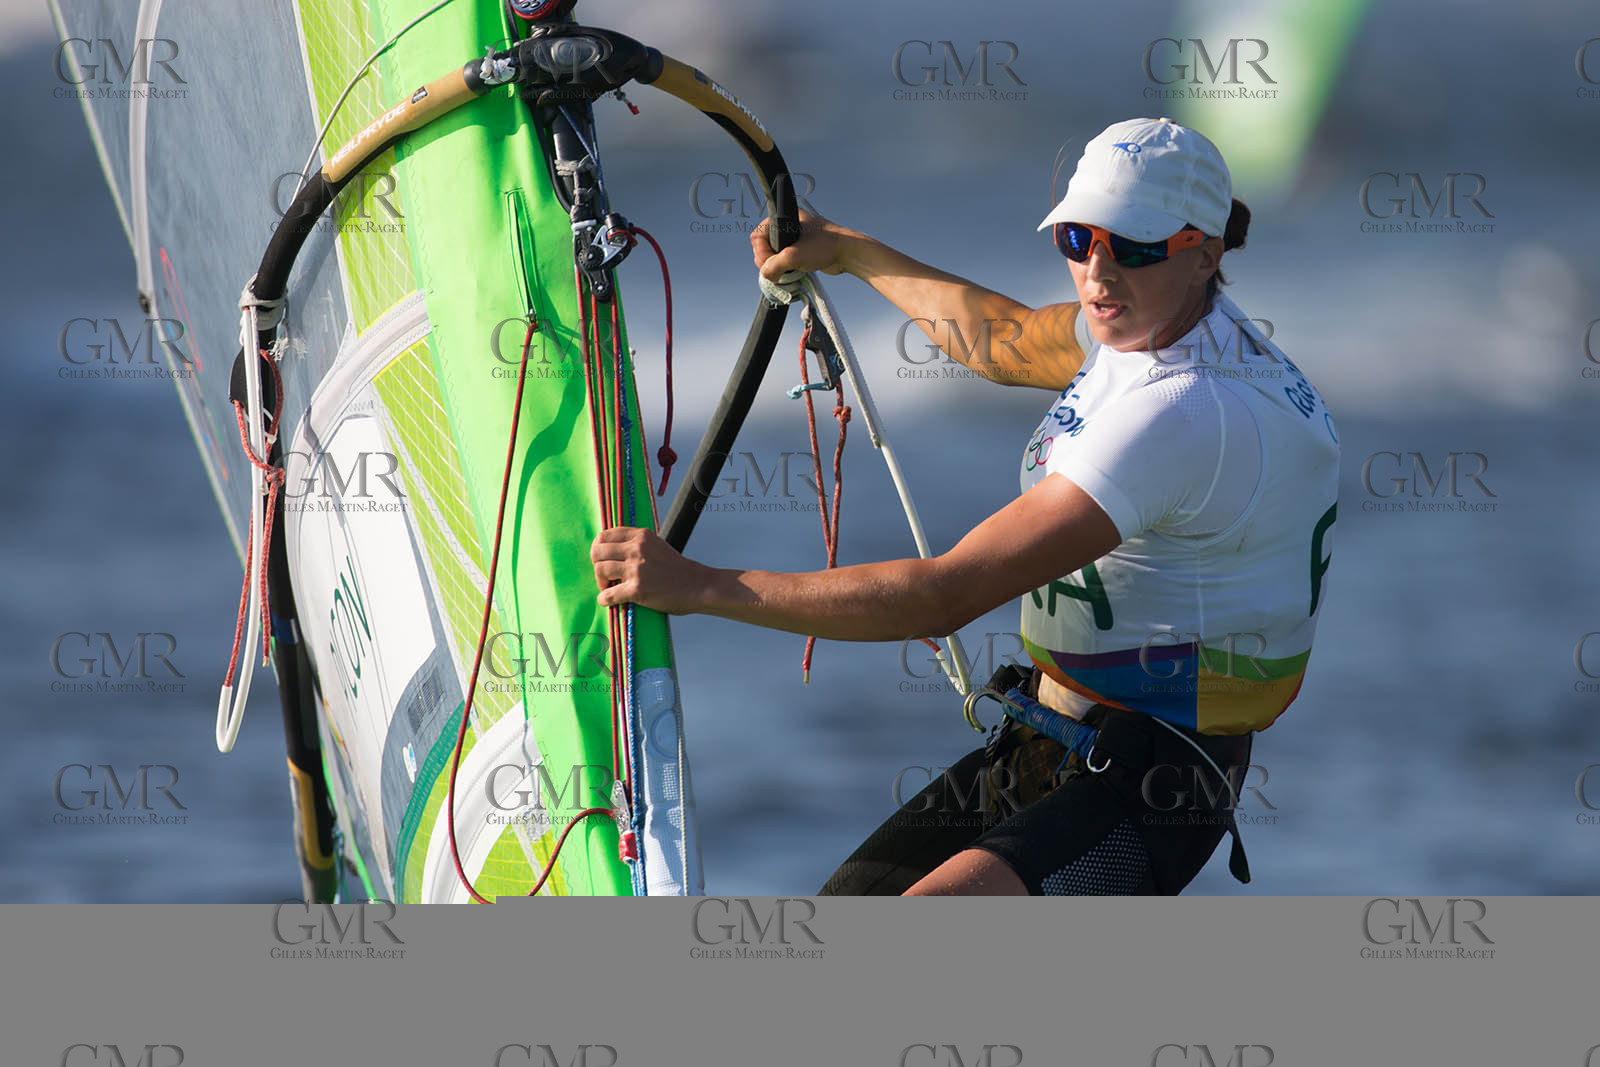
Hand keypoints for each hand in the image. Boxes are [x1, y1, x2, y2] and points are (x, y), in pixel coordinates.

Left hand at [591, 527, 709, 614]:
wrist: (697, 586)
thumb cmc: (677, 569)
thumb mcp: (656, 545)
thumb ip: (636, 544)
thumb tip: (610, 550)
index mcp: (641, 535)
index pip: (604, 536)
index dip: (598, 549)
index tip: (603, 560)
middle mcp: (637, 548)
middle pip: (597, 552)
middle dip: (596, 565)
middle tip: (605, 576)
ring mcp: (637, 568)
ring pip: (600, 570)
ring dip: (600, 582)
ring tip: (609, 587)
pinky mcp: (637, 589)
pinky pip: (608, 594)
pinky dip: (604, 599)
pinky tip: (608, 601)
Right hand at [750, 209, 857, 283]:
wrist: (849, 253)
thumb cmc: (825, 247)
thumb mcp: (794, 256)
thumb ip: (773, 266)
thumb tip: (765, 276)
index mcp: (784, 217)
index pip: (758, 236)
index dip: (761, 252)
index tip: (770, 263)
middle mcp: (788, 225)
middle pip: (764, 246)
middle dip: (768, 261)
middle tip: (778, 271)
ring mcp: (795, 239)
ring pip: (774, 256)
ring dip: (777, 267)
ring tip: (787, 273)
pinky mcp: (802, 250)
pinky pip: (785, 261)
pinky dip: (786, 269)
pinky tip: (793, 274)